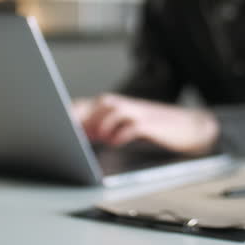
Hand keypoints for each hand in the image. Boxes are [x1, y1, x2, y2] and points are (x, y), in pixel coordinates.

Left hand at [71, 94, 218, 154]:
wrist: (189, 127)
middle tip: (72, 133)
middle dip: (83, 118)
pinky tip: (116, 142)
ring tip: (98, 137)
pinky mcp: (151, 124)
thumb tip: (79, 133)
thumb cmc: (156, 127)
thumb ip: (105, 125)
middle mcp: (126, 104)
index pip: (87, 104)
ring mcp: (139, 112)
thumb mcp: (128, 124)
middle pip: (98, 103)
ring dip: (101, 124)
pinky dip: (121, 134)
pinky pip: (132, 126)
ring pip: (112, 109)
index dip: (70, 112)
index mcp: (117, 104)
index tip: (54, 124)